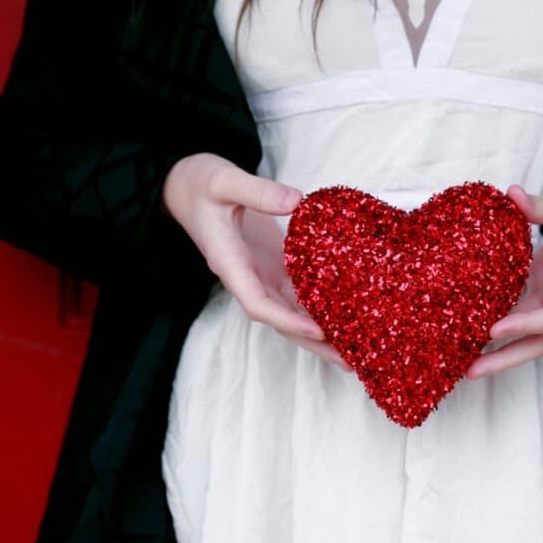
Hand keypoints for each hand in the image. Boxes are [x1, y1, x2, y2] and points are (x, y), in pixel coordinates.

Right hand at [163, 153, 350, 370]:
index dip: (288, 320)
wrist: (185, 185)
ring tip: (357, 350)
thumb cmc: (199, 183)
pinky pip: (298, 292)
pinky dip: (321, 307)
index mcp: (230, 264)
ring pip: (292, 311)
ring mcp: (260, 273)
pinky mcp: (273, 264)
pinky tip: (348, 317)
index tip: (318, 329)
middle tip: (351, 361)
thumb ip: (257, 191)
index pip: (257, 303)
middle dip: (314, 342)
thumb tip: (297, 201)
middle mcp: (246, 277)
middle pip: (281, 320)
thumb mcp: (224, 181)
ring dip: (322, 332)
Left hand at [464, 171, 542, 378]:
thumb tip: (510, 195)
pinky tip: (470, 326)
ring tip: (464, 359)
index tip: (494, 330)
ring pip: (531, 331)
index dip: (527, 326)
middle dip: (507, 358)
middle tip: (470, 371)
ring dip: (499, 347)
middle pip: (542, 340)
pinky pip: (523, 310)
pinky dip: (499, 319)